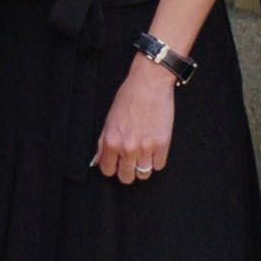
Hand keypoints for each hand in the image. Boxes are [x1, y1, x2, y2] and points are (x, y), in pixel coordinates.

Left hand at [91, 56, 174, 184]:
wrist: (150, 82)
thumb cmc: (129, 96)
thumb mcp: (109, 118)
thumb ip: (103, 142)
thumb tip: (98, 160)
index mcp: (112, 141)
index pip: (107, 171)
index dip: (111, 166)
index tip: (116, 162)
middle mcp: (128, 147)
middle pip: (126, 177)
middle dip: (127, 170)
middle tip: (130, 159)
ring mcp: (146, 147)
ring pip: (144, 174)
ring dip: (143, 166)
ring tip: (143, 152)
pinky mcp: (163, 144)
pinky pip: (159, 165)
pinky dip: (156, 159)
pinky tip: (153, 147)